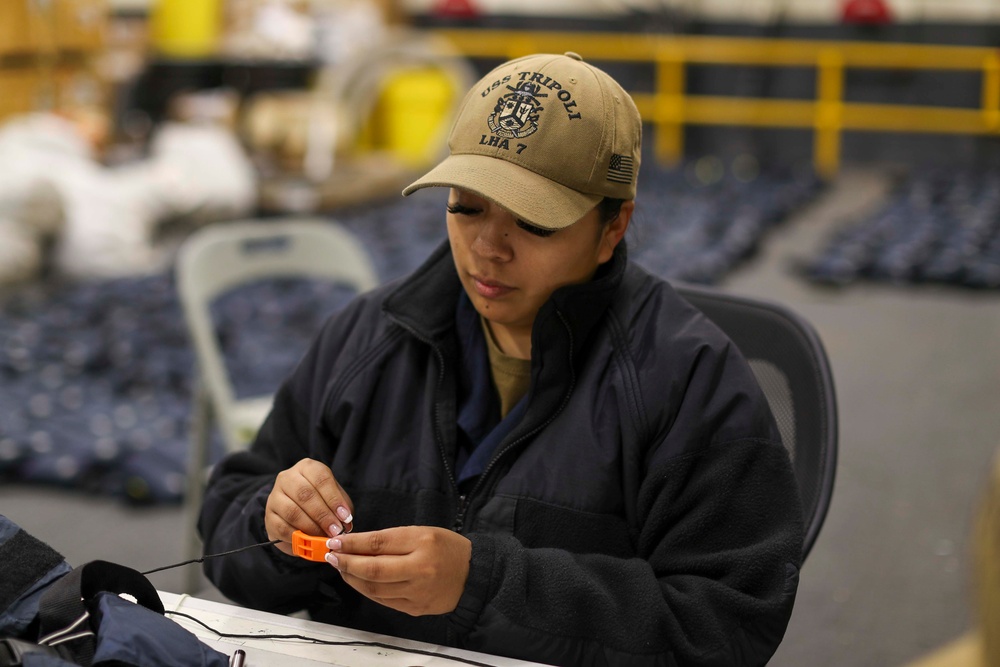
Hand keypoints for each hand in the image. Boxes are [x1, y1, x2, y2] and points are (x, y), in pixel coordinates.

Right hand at [265, 458, 354, 556]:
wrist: (295, 516)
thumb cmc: (320, 503)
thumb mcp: (333, 500)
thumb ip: (341, 508)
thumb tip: (345, 522)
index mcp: (307, 468)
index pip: (321, 478)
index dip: (334, 499)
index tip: (345, 516)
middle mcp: (288, 478)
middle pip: (305, 494)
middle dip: (323, 515)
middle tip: (335, 530)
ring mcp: (275, 496)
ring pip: (293, 511)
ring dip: (311, 527)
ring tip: (324, 538)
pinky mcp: (269, 516)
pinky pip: (283, 528)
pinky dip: (298, 537)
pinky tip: (309, 542)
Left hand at [326, 526, 471, 615]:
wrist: (473, 575)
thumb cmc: (446, 548)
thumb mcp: (422, 532)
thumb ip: (391, 539)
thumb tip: (356, 545)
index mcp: (422, 543)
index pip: (379, 543)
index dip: (353, 544)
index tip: (336, 542)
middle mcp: (420, 569)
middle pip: (373, 569)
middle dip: (346, 563)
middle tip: (332, 556)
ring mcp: (417, 592)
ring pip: (374, 588)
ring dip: (352, 578)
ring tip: (342, 568)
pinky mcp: (415, 609)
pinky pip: (383, 600)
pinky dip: (367, 591)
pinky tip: (359, 581)